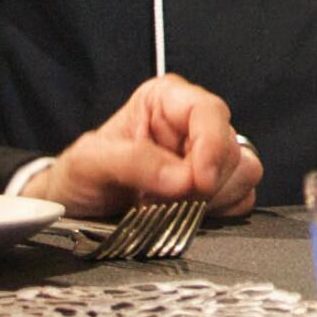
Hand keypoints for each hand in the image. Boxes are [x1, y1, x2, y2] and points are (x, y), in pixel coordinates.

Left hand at [48, 74, 260, 220]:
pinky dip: (218, 214)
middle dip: (204, 181)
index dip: (211, 145)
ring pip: (243, 173)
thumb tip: (182, 178)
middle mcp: (191, 125)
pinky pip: (241, 200)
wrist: (73, 211)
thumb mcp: (89, 162)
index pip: (208, 112)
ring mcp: (206, 159)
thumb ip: (132, 162)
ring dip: (211, 199)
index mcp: (166, 101)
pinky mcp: (215, 190)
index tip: (199, 181)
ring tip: (168, 208)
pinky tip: (184, 216)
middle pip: (230, 147)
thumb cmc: (78, 176)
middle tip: (166, 201)